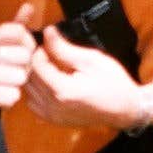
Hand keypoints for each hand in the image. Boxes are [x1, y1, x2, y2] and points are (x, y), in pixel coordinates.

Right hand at [0, 3, 37, 132]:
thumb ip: (11, 29)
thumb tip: (29, 6)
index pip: (18, 31)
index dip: (28, 44)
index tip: (23, 55)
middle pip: (24, 55)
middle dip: (24, 68)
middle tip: (12, 75)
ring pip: (21, 77)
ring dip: (16, 85)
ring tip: (3, 86)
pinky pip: (13, 95)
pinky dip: (9, 100)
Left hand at [23, 24, 143, 129]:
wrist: (125, 109)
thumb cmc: (113, 82)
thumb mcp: (91, 59)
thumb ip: (64, 48)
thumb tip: (47, 31)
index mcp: (63, 90)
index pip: (35, 65)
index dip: (38, 50)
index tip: (49, 43)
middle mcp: (53, 106)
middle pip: (28, 78)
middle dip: (33, 61)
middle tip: (46, 51)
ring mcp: (51, 116)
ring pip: (28, 91)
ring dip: (33, 76)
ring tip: (48, 65)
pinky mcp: (52, 121)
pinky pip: (33, 103)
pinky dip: (35, 90)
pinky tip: (49, 81)